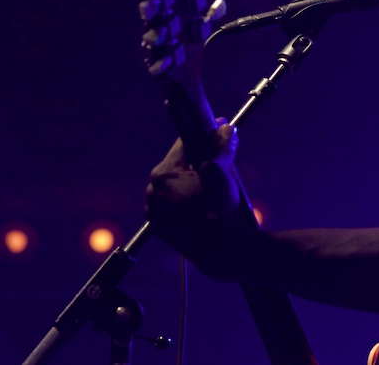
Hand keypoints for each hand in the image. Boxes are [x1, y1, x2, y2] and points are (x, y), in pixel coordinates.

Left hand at [146, 122, 241, 262]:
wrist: (217, 250)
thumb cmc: (218, 209)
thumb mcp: (222, 173)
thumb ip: (221, 148)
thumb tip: (225, 128)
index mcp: (163, 174)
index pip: (184, 144)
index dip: (204, 136)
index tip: (218, 131)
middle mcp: (153, 191)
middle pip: (179, 166)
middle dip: (198, 161)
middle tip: (219, 162)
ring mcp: (155, 211)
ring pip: (176, 187)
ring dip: (191, 183)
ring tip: (212, 188)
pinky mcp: (161, 227)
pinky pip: (173, 206)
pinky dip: (186, 202)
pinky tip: (203, 205)